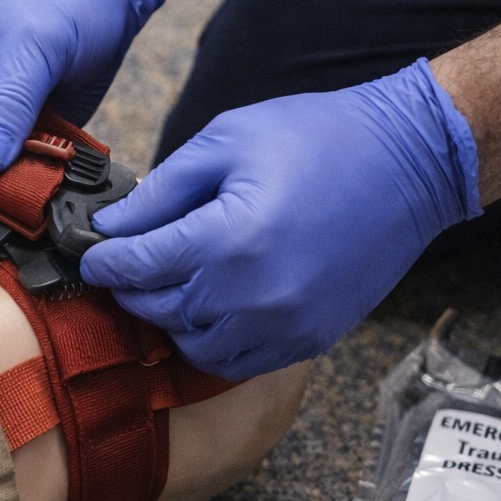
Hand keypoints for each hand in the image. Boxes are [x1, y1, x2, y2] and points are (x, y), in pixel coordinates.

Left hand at [80, 60, 482, 379]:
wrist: (412, 162)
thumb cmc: (319, 138)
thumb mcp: (226, 141)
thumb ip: (162, 190)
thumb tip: (112, 226)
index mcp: (228, 240)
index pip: (136, 268)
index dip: (103, 261)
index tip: (89, 253)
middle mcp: (253, 296)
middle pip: (157, 310)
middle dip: (129, 288)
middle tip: (122, 265)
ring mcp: (284, 326)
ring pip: (192, 345)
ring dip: (167, 319)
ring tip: (165, 285)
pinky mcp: (308, 339)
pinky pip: (236, 362)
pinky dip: (210, 342)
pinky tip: (206, 309)